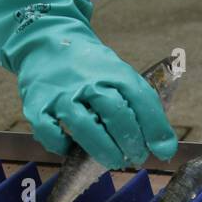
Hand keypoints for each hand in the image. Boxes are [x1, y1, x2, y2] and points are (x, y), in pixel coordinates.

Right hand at [0, 0, 176, 168]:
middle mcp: (88, 81)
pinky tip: (72, 148)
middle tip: (136, 157)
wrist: (46, 41)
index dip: (155, 129)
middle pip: (116, 113)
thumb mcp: (119, 76)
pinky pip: (50, 133)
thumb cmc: (90, 68)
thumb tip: (164, 149)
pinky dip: (62, 146)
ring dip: (103, 150)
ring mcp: (60, 93)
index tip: (162, 151)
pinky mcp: (36, 105)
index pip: (141, 100)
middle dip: (131, 142)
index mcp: (114, 71)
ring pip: (84, 126)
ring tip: (113, 160)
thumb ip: (142, 108)